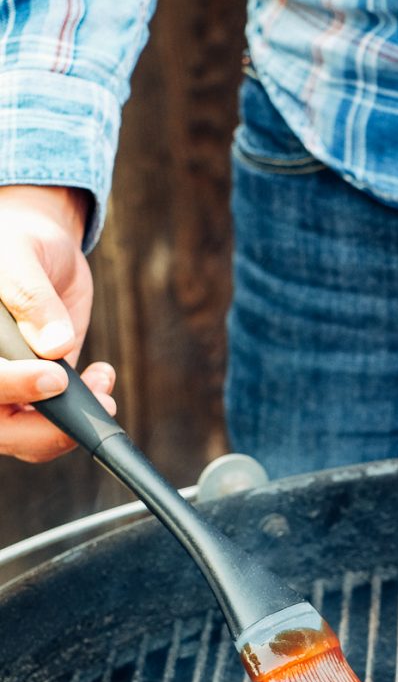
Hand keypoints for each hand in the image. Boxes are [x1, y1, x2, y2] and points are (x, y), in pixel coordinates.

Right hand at [0, 185, 116, 461]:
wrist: (38, 251)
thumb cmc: (18, 245)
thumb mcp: (19, 256)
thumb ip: (31, 297)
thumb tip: (57, 344)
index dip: (11, 385)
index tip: (53, 377)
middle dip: (44, 429)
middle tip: (95, 405)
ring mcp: (6, 391)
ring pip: (25, 437)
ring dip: (70, 424)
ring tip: (104, 383)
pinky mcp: (34, 396)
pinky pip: (53, 424)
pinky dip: (83, 410)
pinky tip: (101, 376)